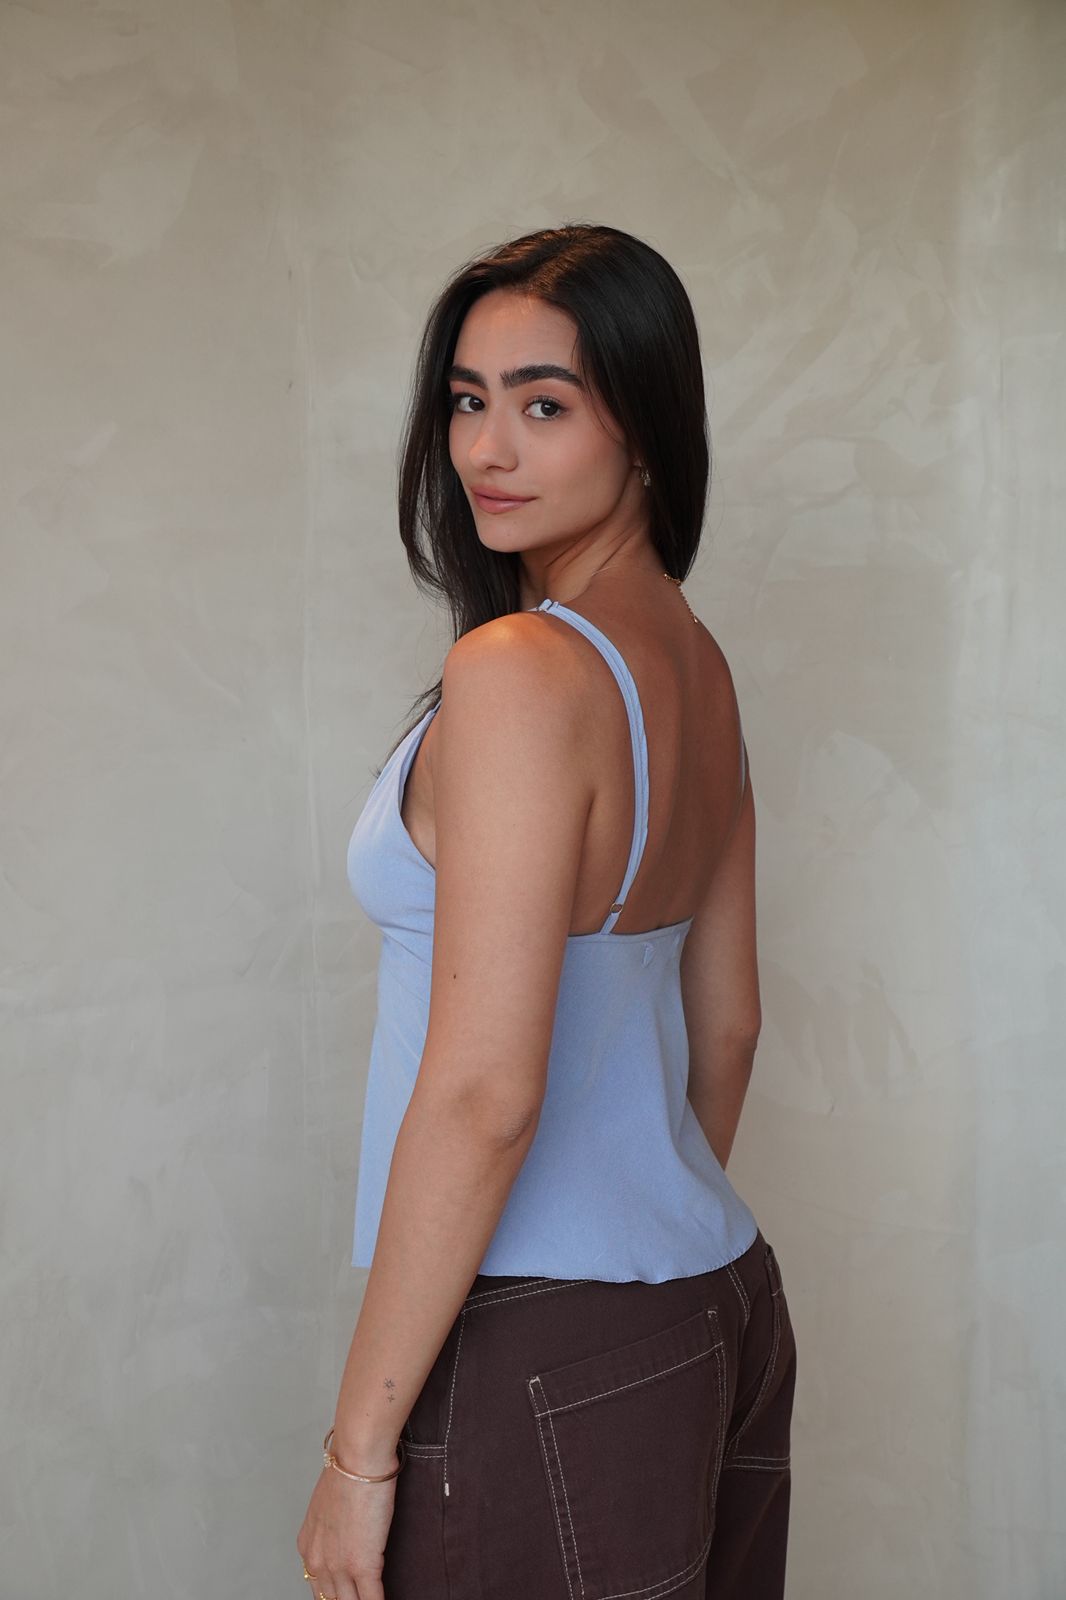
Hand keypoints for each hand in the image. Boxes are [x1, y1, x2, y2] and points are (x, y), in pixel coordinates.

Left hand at [296, 1450, 398, 1599]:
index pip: (318, 1587)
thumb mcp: (329, 1504)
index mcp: (308, 1546)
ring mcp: (339, 1566)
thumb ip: (334, 1528)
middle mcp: (318, 1561)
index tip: (346, 1596)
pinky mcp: (363, 1565)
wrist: (358, 1459)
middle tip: (359, 1598)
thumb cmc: (349, 1470)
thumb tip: (348, 1532)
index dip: (334, 1596)